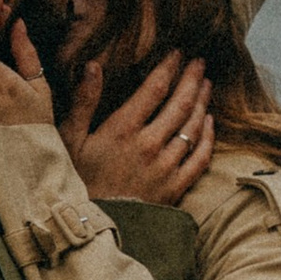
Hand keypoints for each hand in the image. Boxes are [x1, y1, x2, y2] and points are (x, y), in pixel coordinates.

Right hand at [64, 50, 214, 206]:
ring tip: (207, 84)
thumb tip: (93, 65)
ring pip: (193, 126)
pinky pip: (200, 157)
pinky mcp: (175, 186)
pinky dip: (208, 136)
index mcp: (123, 129)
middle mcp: (149, 144)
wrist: (92, 226)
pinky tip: (210, 121)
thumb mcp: (70, 139)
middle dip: (192, 78)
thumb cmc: (77, 180)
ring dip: (202, 102)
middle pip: (180, 103)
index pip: (154, 88)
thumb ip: (83, 101)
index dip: (169, 67)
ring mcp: (166, 166)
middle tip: (200, 62)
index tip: (178, 53)